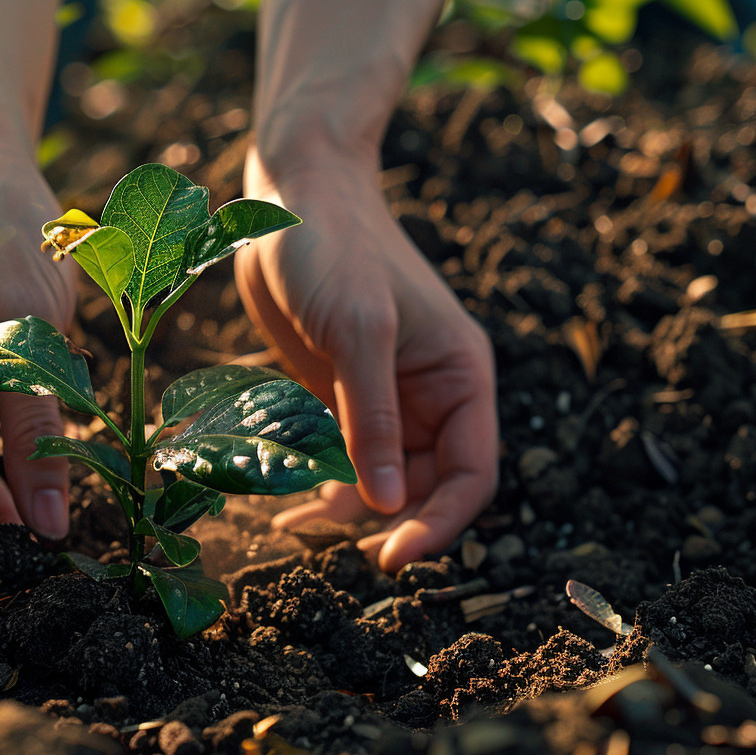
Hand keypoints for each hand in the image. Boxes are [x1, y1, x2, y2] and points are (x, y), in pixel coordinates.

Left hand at [235, 148, 497, 570]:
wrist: (289, 197)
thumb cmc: (335, 248)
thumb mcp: (360, 330)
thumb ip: (373, 416)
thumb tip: (387, 505)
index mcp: (460, 378)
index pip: (470, 473)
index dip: (440, 522)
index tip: (393, 557)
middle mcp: (428, 395)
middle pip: (424, 486)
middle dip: (387, 521)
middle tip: (333, 548)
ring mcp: (381, 397)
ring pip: (377, 478)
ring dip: (346, 508)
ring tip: (297, 526)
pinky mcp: (336, 394)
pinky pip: (338, 455)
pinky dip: (318, 481)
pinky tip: (285, 501)